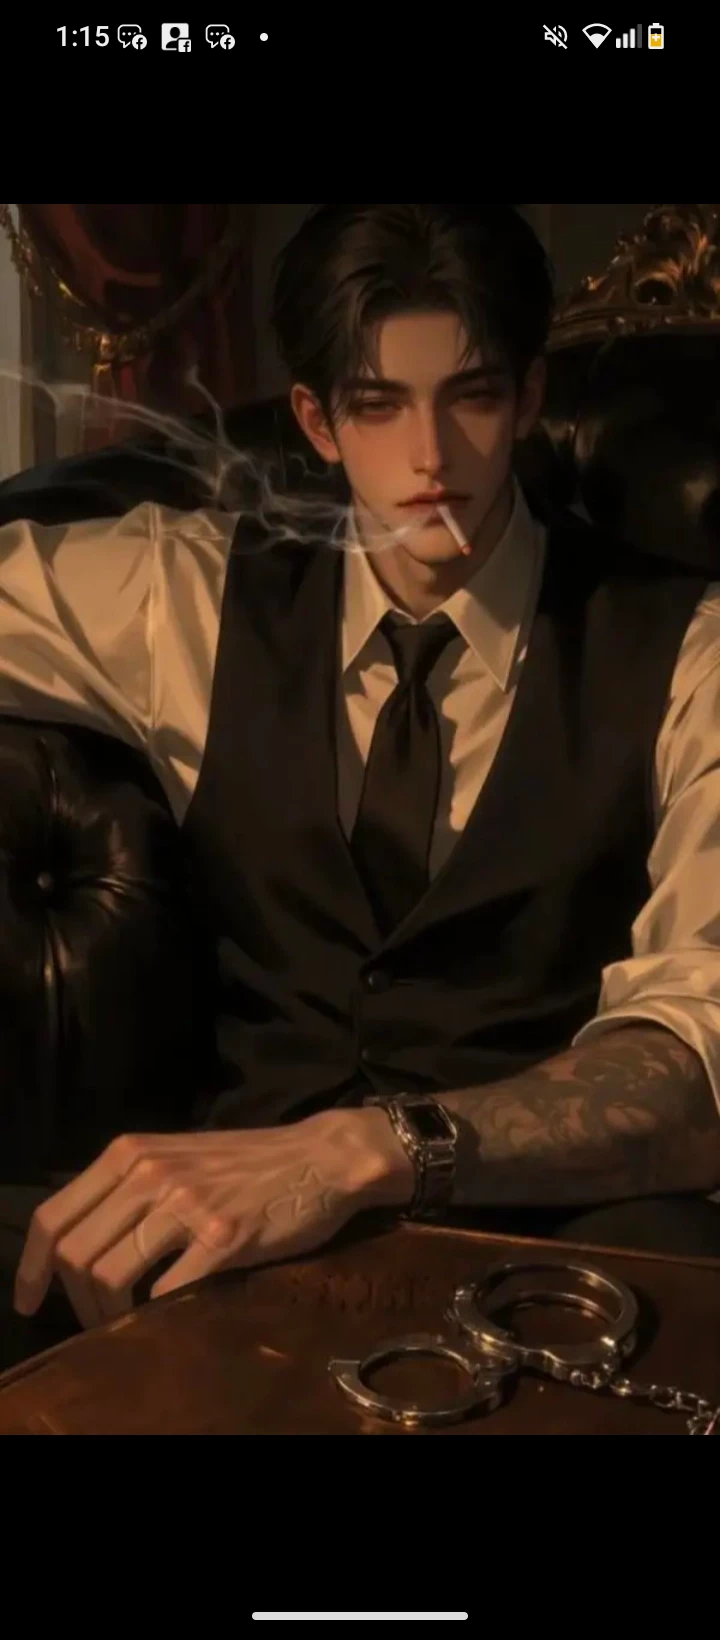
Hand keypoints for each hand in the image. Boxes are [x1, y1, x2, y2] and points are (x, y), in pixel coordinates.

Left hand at [13, 1107, 413, 1328]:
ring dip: (110, 1315)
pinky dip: (155, 1314)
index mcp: (130, 1153)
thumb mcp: (174, 1156)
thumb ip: (127, 1188)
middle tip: (94, 1320)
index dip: (32, 1268)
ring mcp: (187, 1205)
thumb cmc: (245, 1163)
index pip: (56, 1216)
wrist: (319, 1157)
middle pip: (77, 1254)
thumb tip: (81, 1244)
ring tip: (126, 1323)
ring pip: (112, 1276)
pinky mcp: (224, 1237)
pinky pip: (166, 1291)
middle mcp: (150, 1173)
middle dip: (76, 1301)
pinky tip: (166, 1316)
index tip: (29, 1300)